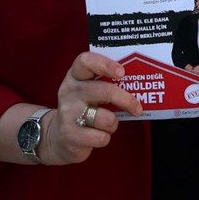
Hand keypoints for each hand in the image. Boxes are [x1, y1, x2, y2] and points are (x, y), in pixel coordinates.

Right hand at [40, 51, 143, 165]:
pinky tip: (97, 135)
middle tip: (137, 108)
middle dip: (126, 100)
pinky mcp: (70, 135)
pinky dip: (105, 138)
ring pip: (105, 118)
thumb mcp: (90, 91)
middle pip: (105, 91)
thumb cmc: (84, 109)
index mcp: (75, 76)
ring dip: (113, 123)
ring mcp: (68, 113)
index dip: (105, 64)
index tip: (122, 72)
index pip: (85, 61)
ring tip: (107, 124)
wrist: (59, 137)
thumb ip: (106, 83)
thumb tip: (140, 83)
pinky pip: (100, 137)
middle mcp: (69, 92)